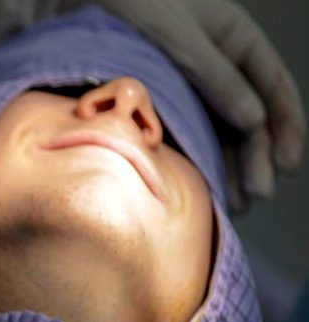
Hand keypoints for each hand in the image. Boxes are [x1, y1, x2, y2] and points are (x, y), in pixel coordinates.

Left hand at [56, 0, 304, 210]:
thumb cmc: (134, 3)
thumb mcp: (179, 37)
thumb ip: (215, 77)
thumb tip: (255, 122)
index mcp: (234, 38)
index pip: (274, 87)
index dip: (285, 126)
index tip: (286, 163)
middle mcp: (216, 62)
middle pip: (248, 115)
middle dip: (255, 156)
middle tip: (255, 194)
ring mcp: (187, 81)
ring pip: (217, 128)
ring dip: (228, 164)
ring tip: (233, 202)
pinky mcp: (157, 97)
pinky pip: (183, 131)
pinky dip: (193, 158)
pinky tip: (199, 184)